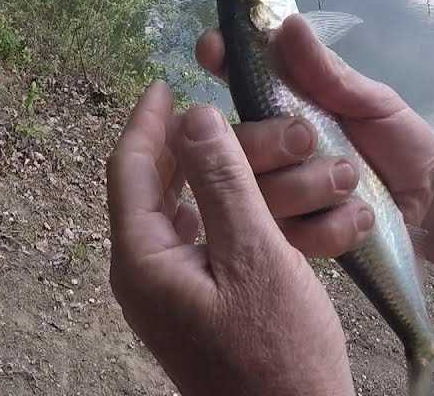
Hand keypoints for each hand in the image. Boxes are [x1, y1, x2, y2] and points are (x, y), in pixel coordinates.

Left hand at [107, 82, 354, 395]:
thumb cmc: (277, 352)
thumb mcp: (255, 255)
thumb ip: (223, 181)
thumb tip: (193, 117)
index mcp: (143, 260)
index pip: (129, 170)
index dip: (148, 122)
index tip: (167, 82)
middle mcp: (151, 272)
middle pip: (172, 186)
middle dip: (222, 149)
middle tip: (268, 123)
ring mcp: (179, 291)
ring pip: (206, 211)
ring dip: (252, 181)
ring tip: (303, 157)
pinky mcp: (208, 304)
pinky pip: (225, 242)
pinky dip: (258, 217)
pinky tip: (298, 202)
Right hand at [195, 13, 433, 259]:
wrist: (433, 196)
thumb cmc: (397, 139)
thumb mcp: (371, 100)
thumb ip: (328, 72)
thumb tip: (290, 25)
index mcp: (280, 107)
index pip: (235, 77)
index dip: (219, 61)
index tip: (213, 49)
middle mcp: (268, 151)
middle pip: (235, 147)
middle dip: (271, 141)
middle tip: (310, 138)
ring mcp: (279, 198)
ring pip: (263, 195)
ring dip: (313, 185)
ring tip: (354, 179)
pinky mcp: (297, 238)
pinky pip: (295, 235)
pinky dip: (334, 224)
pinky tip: (361, 214)